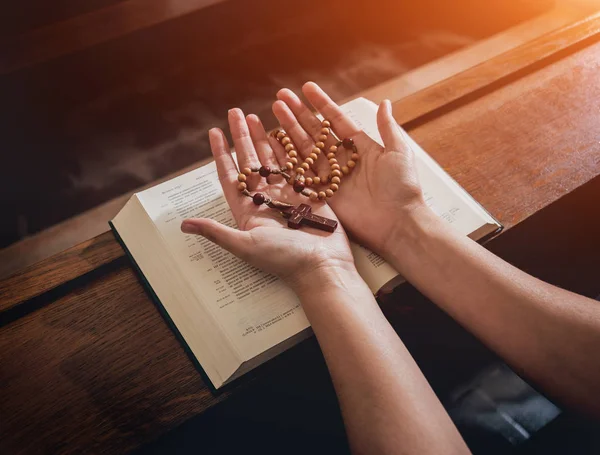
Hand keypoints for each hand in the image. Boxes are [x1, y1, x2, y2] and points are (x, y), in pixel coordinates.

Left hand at [181, 108, 354, 290]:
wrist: (323, 266)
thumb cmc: (284, 259)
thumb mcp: (245, 245)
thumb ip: (216, 231)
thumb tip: (184, 225)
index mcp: (248, 211)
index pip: (230, 176)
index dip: (221, 153)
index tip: (214, 131)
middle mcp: (265, 201)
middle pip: (250, 162)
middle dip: (241, 137)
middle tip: (235, 112)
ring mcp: (287, 195)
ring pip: (271, 160)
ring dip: (263, 138)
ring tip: (256, 116)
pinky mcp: (307, 194)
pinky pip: (295, 165)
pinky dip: (289, 148)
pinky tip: (283, 131)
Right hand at [273, 82, 427, 255]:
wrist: (398, 224)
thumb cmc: (403, 189)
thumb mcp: (399, 152)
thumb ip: (388, 128)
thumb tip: (385, 103)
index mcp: (361, 147)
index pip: (336, 120)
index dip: (321, 104)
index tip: (306, 88)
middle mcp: (342, 160)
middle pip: (315, 132)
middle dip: (298, 113)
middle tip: (281, 97)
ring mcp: (330, 177)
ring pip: (305, 148)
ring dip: (289, 130)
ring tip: (275, 111)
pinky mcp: (322, 194)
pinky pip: (302, 173)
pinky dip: (288, 158)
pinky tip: (275, 143)